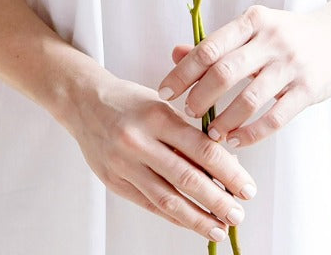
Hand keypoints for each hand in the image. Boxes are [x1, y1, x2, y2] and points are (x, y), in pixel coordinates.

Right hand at [68, 70, 256, 242]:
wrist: (83, 102)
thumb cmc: (131, 102)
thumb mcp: (162, 106)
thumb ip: (189, 134)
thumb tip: (225, 166)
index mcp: (158, 116)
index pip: (202, 149)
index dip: (229, 172)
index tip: (247, 189)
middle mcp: (140, 141)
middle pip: (187, 178)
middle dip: (217, 201)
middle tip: (238, 215)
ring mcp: (124, 164)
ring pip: (167, 199)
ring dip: (197, 218)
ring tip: (218, 229)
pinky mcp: (114, 181)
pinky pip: (149, 204)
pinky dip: (173, 216)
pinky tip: (191, 223)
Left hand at [157, 3, 330, 148]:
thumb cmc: (287, 33)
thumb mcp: (253, 28)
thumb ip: (216, 42)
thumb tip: (175, 54)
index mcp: (252, 20)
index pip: (209, 47)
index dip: (183, 72)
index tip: (165, 91)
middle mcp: (270, 39)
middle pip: (224, 71)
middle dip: (200, 97)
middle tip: (186, 113)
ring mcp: (291, 64)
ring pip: (248, 98)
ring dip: (224, 120)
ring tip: (210, 134)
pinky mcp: (308, 89)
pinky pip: (275, 117)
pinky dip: (251, 133)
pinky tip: (237, 141)